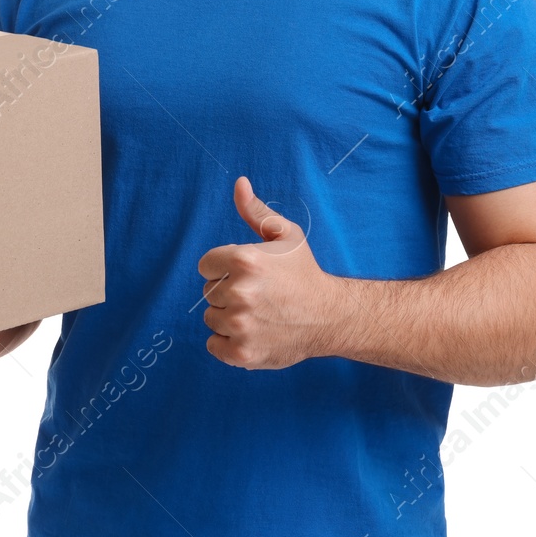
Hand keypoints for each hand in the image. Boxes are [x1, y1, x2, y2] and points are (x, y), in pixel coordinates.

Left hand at [196, 176, 338, 369]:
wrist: (330, 317)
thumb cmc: (304, 273)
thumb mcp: (286, 235)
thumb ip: (256, 211)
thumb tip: (239, 183)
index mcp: (244, 260)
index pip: (206, 265)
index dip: (224, 268)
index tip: (247, 274)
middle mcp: (239, 292)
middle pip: (208, 292)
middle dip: (228, 292)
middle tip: (259, 295)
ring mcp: (240, 325)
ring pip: (211, 318)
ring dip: (228, 317)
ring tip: (258, 314)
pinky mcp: (241, 353)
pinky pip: (214, 345)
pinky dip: (228, 343)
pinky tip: (253, 333)